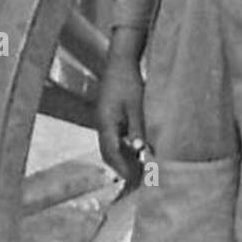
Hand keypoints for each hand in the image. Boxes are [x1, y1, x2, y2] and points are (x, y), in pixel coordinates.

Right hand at [96, 42, 146, 184]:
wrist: (120, 62)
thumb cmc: (128, 81)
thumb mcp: (136, 105)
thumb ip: (137, 128)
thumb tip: (140, 150)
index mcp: (106, 122)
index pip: (111, 152)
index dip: (122, 168)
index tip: (135, 180)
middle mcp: (101, 123)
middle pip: (108, 153)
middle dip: (121, 167)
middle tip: (138, 179)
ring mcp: (103, 120)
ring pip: (110, 146)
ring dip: (122, 158)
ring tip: (139, 169)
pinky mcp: (108, 116)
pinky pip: (113, 138)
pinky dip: (123, 148)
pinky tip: (135, 151)